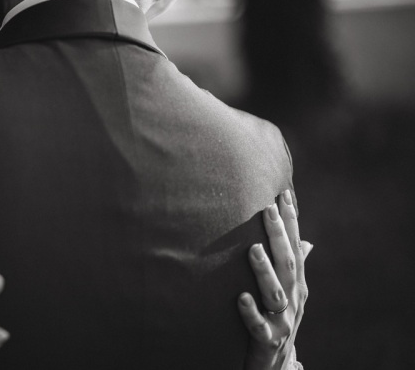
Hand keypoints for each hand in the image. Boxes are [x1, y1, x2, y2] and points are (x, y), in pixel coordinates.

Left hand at [239, 190, 311, 369]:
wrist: (276, 363)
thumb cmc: (277, 319)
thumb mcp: (288, 292)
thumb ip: (294, 266)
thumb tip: (306, 241)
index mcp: (297, 283)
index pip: (295, 246)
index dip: (291, 221)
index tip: (283, 194)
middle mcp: (294, 298)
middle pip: (288, 264)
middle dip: (279, 236)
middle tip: (267, 210)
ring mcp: (282, 320)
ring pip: (276, 293)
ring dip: (265, 270)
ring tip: (252, 249)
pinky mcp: (267, 340)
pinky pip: (259, 326)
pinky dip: (251, 312)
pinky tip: (241, 297)